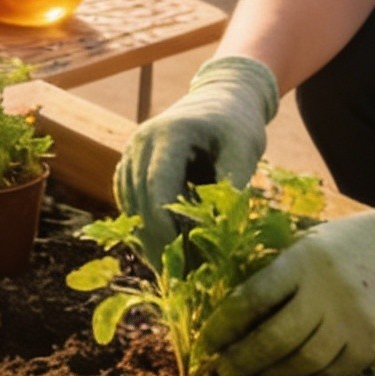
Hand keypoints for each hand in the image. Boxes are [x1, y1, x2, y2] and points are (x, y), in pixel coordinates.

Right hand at [114, 55, 276, 257]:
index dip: (163, 223)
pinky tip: (161, 251)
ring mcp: (132, 152)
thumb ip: (234, 180)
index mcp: (167, 134)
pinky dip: (142, 225)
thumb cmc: (237, 122)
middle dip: (156, 239)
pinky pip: (129, 199)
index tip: (177, 256)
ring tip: (172, 271)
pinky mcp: (133, 164)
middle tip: (178, 278)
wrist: (221, 97)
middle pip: (139, 197)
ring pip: (129, 202)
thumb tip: (224, 225)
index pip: (156, 184)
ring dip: (147, 236)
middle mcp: (140, 142)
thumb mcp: (245, 146)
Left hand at [199, 188, 374, 375]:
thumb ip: (277, 270)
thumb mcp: (309, 242)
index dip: (225, 324)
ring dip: (275, 375)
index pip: (253, 297)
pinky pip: (336, 371)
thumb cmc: (349, 244)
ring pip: (305, 361)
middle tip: (224, 370)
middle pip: (276, 337)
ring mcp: (354, 320)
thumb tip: (232, 304)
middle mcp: (326, 291)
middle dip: (244, 358)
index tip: (207, 341)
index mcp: (302, 260)